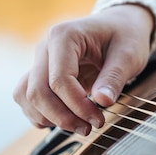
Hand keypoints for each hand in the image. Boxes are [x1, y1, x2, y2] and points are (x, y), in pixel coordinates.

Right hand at [13, 4, 153, 134]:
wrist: (120, 26)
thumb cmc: (124, 36)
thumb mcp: (128, 54)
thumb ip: (114, 77)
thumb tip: (103, 101)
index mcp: (64, 36)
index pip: (59, 80)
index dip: (77, 106)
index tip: (98, 120)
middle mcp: (45, 48)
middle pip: (37, 92)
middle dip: (62, 117)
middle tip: (88, 128)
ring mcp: (40, 62)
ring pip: (27, 97)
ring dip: (50, 118)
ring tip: (79, 126)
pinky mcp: (41, 75)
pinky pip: (29, 100)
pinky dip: (43, 115)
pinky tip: (67, 120)